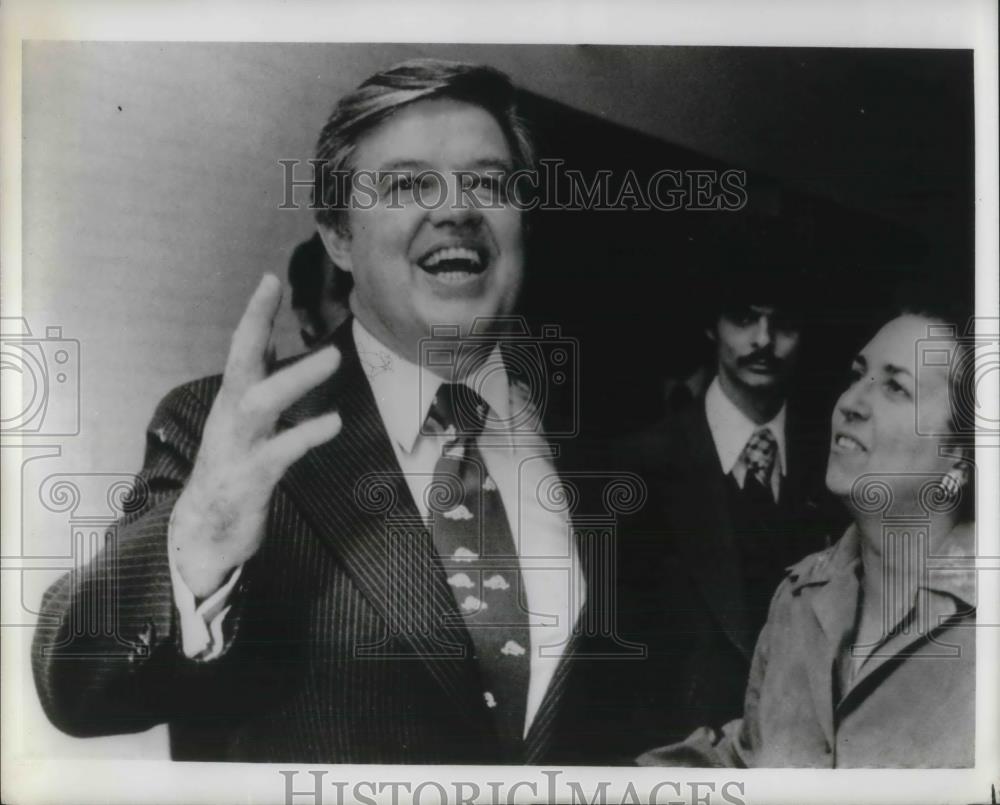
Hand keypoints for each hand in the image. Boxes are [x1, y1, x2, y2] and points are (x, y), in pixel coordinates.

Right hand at [171, 274, 341, 597]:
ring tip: (333, 357)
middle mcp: (230, 417)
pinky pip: (280, 452)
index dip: (255, 314)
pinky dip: (306, 434)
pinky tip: (333, 422)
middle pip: (241, 362)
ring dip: (296, 377)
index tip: (269, 278)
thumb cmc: (232, 469)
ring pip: (261, 403)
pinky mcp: (250, 479)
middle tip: (276, 286)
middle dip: (255, 323)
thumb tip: (274, 342)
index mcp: (232, 402)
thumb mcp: (244, 421)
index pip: (242, 349)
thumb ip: (258, 382)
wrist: (203, 534)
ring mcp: (238, 447)